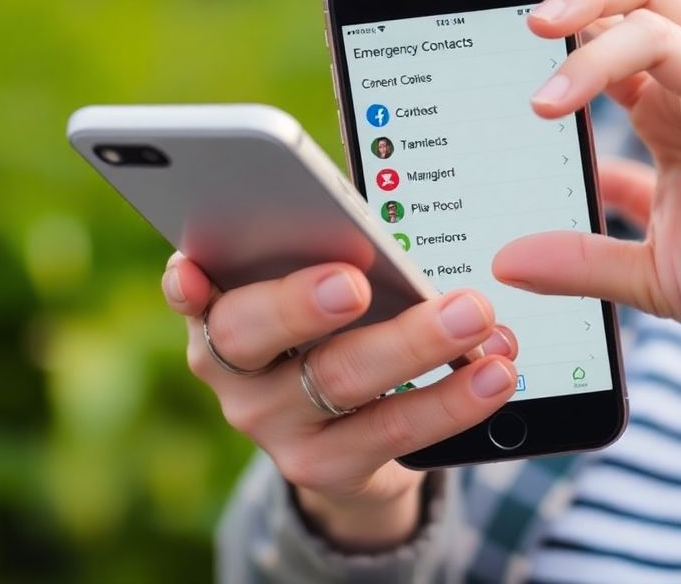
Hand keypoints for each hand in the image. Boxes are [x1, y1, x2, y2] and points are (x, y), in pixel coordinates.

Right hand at [161, 255, 517, 550]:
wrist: (345, 437)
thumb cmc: (333, 328)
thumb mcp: (315, 287)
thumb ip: (320, 250)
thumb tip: (365, 214)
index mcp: (218, 307)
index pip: (190, 291)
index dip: (188, 283)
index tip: (197, 268)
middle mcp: (231, 371)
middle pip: (252, 334)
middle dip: (301, 303)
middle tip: (355, 281)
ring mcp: (273, 424)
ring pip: (338, 380)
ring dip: (415, 343)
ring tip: (476, 316)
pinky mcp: (325, 467)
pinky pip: (394, 432)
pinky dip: (450, 401)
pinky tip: (492, 377)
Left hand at [492, 0, 680, 392]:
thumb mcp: (649, 273)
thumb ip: (581, 259)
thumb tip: (506, 261)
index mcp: (675, 110)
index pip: (611, 40)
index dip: (559, 40)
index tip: (493, 67)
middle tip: (518, 24)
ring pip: (645, 3)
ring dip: (578, 15)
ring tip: (530, 50)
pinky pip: (666, 46)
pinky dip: (603, 59)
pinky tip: (557, 101)